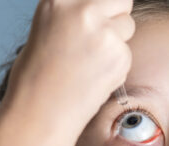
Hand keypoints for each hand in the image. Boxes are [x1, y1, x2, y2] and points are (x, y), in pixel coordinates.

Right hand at [3, 0, 134, 128]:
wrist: (42, 112)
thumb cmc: (40, 75)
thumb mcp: (49, 27)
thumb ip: (76, 14)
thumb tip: (100, 10)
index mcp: (59, 0)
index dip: (104, 4)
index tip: (105, 13)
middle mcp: (84, 12)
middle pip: (122, 0)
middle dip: (116, 14)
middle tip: (102, 35)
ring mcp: (105, 35)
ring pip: (128, 26)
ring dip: (117, 41)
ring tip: (93, 61)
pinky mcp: (120, 58)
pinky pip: (128, 53)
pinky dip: (117, 64)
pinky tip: (97, 77)